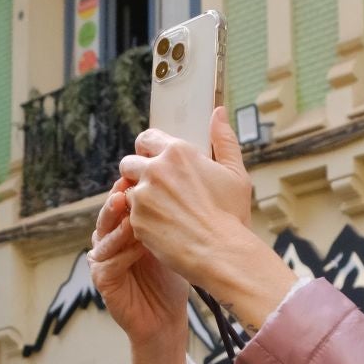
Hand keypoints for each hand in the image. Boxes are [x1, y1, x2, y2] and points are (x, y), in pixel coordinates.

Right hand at [89, 179, 190, 363]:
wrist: (167, 318)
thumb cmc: (173, 277)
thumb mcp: (173, 238)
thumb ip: (171, 214)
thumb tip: (186, 178)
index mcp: (123, 228)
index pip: (122, 201)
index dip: (130, 187)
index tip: (144, 172)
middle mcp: (108, 241)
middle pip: (108, 214)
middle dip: (118, 199)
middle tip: (127, 185)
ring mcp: (102, 261)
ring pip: (105, 235)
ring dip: (117, 221)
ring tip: (127, 207)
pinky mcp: (103, 281)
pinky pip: (109, 262)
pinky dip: (123, 251)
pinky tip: (137, 244)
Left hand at [117, 110, 262, 291]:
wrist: (221, 252)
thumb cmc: (231, 215)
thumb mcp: (235, 172)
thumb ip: (224, 139)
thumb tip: (219, 112)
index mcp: (178, 152)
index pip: (146, 138)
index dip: (148, 150)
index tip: (154, 161)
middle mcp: (156, 169)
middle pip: (129, 163)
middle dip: (137, 173)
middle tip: (156, 190)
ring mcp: (143, 195)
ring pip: (128, 190)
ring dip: (139, 199)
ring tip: (162, 213)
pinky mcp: (136, 220)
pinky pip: (130, 215)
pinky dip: (141, 221)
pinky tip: (162, 229)